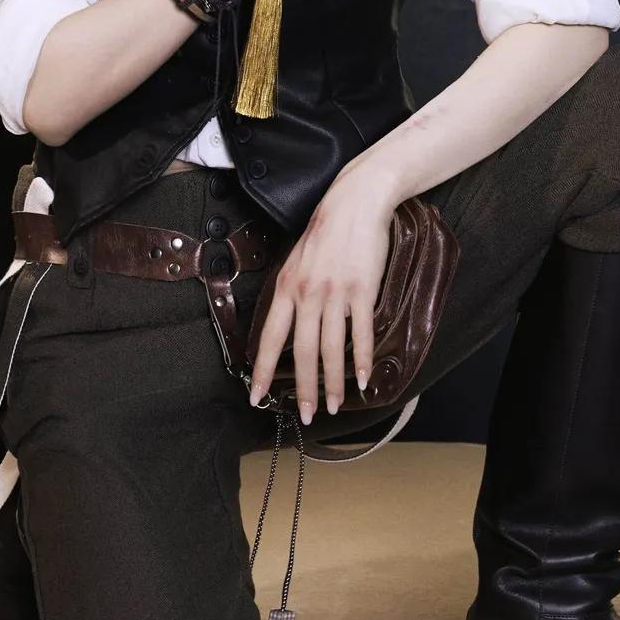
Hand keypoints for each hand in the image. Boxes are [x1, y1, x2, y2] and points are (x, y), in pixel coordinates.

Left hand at [247, 166, 396, 422]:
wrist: (355, 203)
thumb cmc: (326, 231)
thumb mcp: (296, 260)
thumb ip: (292, 292)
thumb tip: (288, 324)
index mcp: (286, 287)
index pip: (270, 337)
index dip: (262, 370)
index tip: (257, 396)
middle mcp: (307, 294)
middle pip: (301, 352)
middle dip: (303, 389)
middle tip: (306, 416)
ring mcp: (335, 293)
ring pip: (331, 348)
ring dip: (333, 382)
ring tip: (335, 406)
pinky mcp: (362, 290)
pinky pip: (361, 333)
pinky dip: (362, 360)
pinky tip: (362, 380)